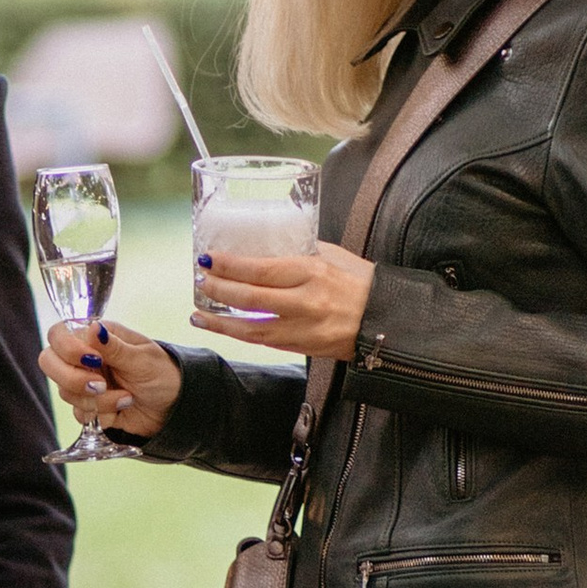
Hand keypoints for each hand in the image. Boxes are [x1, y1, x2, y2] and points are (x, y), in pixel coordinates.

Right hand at [41, 315, 180, 438]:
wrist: (175, 407)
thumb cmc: (162, 374)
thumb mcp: (142, 358)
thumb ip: (115, 347)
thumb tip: (94, 327)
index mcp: (96, 337)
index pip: (58, 335)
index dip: (67, 349)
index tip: (93, 360)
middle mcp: (84, 358)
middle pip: (49, 363)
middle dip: (73, 379)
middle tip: (101, 385)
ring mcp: (84, 382)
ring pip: (66, 393)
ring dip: (98, 400)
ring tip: (126, 396)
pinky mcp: (89, 406)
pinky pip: (79, 413)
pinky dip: (102, 414)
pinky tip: (122, 407)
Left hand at [191, 242, 372, 357]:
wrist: (389, 322)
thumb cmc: (362, 284)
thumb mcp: (334, 257)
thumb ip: (302, 250)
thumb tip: (271, 240)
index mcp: (312, 272)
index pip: (261, 269)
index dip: (229, 265)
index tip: (207, 258)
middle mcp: (305, 302)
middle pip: (249, 298)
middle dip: (218, 289)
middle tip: (199, 279)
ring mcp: (301, 329)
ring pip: (249, 328)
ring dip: (218, 320)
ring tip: (197, 312)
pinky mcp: (301, 347)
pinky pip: (262, 341)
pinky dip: (237, 333)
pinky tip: (221, 326)